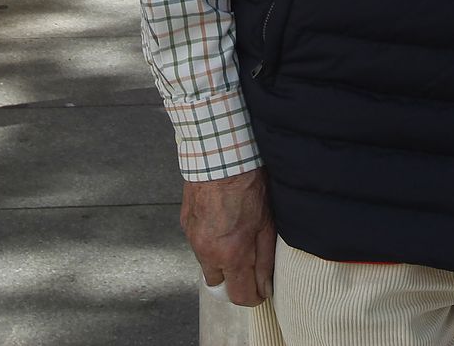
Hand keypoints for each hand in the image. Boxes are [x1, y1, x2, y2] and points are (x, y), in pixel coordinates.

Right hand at [181, 170, 276, 305]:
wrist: (220, 156)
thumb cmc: (248, 185)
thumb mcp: (267, 223)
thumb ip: (265, 260)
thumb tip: (265, 288)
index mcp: (232, 254)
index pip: (241, 297)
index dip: (254, 297)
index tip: (262, 289)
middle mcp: (209, 253)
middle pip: (219, 287)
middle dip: (234, 281)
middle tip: (248, 263)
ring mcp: (194, 240)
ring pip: (207, 265)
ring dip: (220, 260)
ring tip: (235, 236)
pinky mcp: (186, 225)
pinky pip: (198, 245)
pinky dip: (209, 242)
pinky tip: (221, 221)